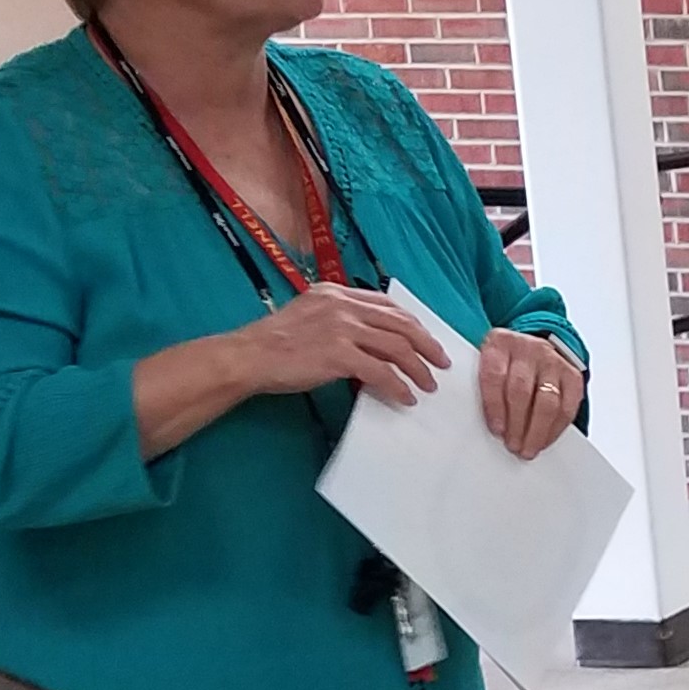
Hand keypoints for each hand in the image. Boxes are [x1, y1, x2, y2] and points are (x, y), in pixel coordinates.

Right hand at [231, 283, 450, 410]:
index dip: (412, 323)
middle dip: (426, 344)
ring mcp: (341, 329)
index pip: (387, 304)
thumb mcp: (309, 315)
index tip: (425, 338)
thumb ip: (339, 319)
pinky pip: (381, 372)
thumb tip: (371, 339)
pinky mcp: (338, 354)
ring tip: (428, 384)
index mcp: (336, 292)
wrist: (247, 356)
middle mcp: (342, 306)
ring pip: (397, 348)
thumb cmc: (273, 342)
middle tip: (441, 362)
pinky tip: (405, 397)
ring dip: (418, 368)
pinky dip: (398, 386)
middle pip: (400, 324)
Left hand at [477, 329, 585, 459]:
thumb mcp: (485, 364)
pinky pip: (568, 406)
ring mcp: (552, 361)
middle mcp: (528, 349)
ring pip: (548, 401)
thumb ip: (479, 386)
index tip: (496, 430)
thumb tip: (476, 423)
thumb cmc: (503, 364)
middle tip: (513, 445)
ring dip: (537, 430)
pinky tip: (545, 439)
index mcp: (500, 344)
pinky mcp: (572, 375)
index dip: (495, 406)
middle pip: (522, 390)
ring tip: (528, 447)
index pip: (495, 376)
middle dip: (517, 423)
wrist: (531, 349)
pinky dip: (556, 428)